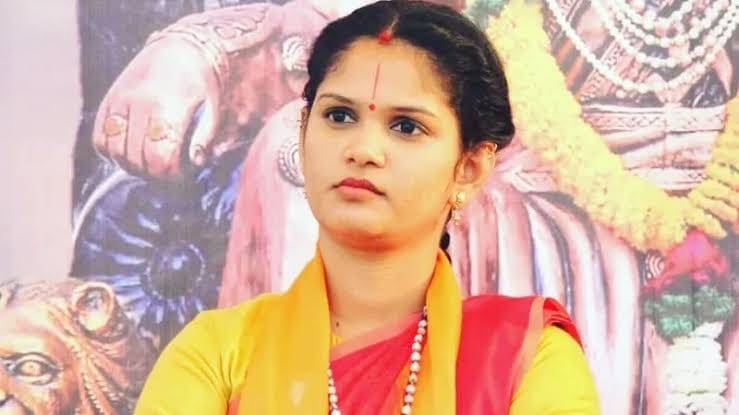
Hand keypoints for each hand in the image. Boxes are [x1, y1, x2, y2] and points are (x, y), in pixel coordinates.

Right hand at [93, 37, 221, 176]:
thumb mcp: (212, 107)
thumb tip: (196, 163)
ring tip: (149, 162)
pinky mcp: (108, 100)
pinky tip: (129, 151)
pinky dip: (111, 152)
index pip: (160, 158)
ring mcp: (120, 101)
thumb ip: (205, 138)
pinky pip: (99, 138)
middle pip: (137, 159)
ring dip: (131, 165)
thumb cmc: (201, 82)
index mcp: (168, 108)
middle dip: (153, 173)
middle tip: (166, 171)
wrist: (179, 49)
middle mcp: (139, 104)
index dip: (170, 175)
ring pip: (115, 152)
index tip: (180, 175)